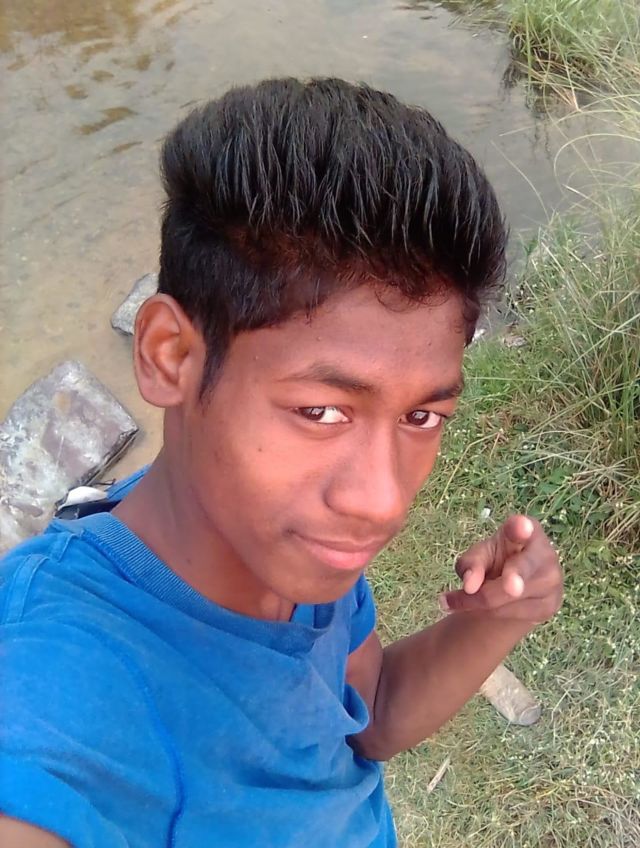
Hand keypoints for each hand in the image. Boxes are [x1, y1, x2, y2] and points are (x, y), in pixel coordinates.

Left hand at [439, 515, 562, 624]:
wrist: (515, 587)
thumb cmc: (496, 560)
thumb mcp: (479, 557)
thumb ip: (471, 565)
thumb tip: (469, 586)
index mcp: (526, 529)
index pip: (522, 527)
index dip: (520, 527)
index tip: (521, 525)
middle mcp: (545, 552)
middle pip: (525, 566)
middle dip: (516, 576)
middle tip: (510, 588)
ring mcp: (552, 580)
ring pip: (512, 597)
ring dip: (482, 602)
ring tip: (463, 600)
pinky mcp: (551, 605)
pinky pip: (514, 613)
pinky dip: (493, 614)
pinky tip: (487, 608)